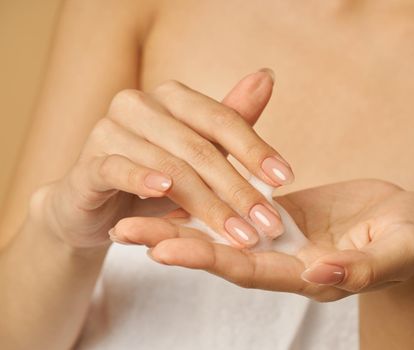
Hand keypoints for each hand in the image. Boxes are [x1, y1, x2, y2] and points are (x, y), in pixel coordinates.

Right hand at [29, 69, 292, 248]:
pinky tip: (163, 192)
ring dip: (208, 204)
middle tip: (268, 223)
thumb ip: (230, 121)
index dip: (256, 149)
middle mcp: (140, 105)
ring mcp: (110, 130)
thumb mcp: (197, 151)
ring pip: (168, 166)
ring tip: (240, 234)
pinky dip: (142, 180)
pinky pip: (119, 169)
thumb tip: (267, 76)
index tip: (285, 179)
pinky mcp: (89, 162)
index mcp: (172, 97)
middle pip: (200, 148)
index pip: (222, 119)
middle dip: (239, 190)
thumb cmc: (155, 173)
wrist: (97, 202)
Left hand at [110, 179, 413, 301]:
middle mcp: (288, 261)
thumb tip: (318, 270)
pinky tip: (178, 192)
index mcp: (313, 273)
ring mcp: (283, 239)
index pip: (252, 268)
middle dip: (175, 243)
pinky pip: (240, 209)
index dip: (210, 259)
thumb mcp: (402, 249)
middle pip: (224, 255)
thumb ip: (364, 266)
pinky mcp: (285, 216)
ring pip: (226, 232)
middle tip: (124, 231)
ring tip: (132, 215)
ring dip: (180, 223)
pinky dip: (209, 202)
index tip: (164, 249)